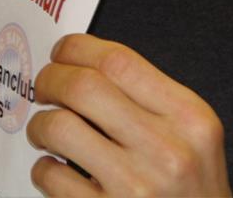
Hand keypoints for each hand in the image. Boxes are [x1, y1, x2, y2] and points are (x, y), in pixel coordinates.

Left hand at [26, 34, 230, 196]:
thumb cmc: (191, 190)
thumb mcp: (192, 136)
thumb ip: (148, 98)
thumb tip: (82, 64)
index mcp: (189, 118)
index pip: (118, 61)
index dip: (76, 49)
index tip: (62, 54)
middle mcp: (166, 150)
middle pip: (83, 86)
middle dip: (50, 80)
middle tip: (44, 89)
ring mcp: (137, 187)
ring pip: (59, 127)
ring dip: (40, 124)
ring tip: (45, 132)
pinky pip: (51, 175)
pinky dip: (43, 169)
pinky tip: (55, 170)